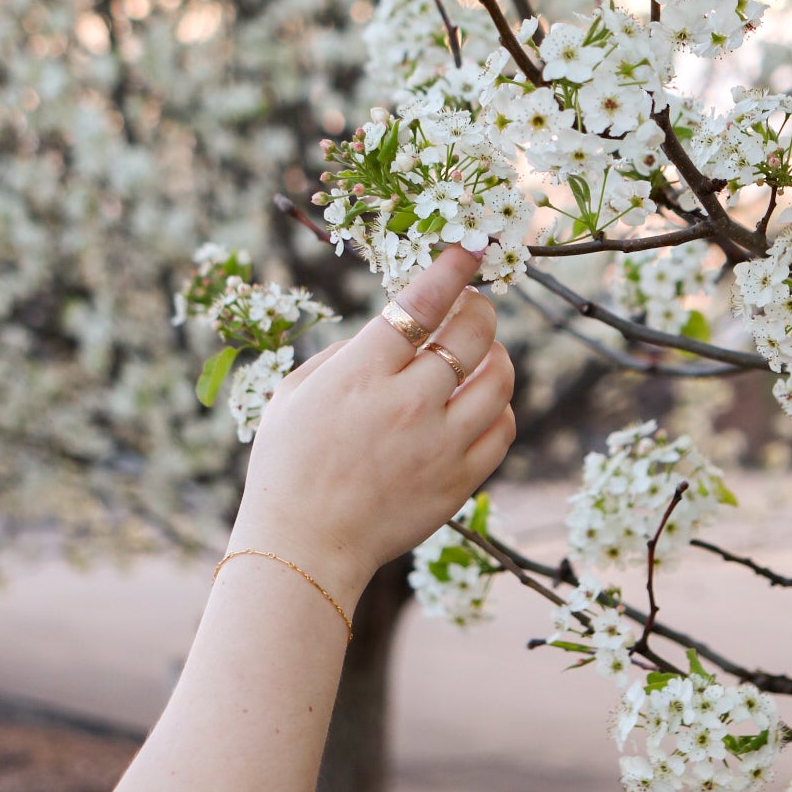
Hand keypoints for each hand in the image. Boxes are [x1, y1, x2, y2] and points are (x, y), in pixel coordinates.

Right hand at [230, 246, 514, 609]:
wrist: (303, 545)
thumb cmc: (288, 463)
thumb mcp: (298, 392)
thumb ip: (351, 352)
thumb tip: (399, 327)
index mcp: (362, 374)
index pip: (422, 301)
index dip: (453, 266)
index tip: (471, 246)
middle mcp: (408, 403)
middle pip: (474, 333)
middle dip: (479, 308)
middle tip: (472, 306)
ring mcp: (440, 444)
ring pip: (499, 378)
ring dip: (495, 355)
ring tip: (480, 354)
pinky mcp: (459, 480)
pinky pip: (503, 428)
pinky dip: (499, 406)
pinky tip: (479, 401)